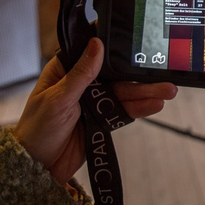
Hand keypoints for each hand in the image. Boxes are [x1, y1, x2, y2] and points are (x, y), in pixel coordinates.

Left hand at [14, 38, 177, 185]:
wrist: (37, 169)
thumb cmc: (37, 129)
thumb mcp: (58, 99)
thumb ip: (81, 74)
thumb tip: (97, 44)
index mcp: (66, 70)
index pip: (92, 50)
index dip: (113, 43)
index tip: (137, 34)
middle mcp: (82, 83)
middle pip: (116, 74)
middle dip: (140, 74)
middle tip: (163, 72)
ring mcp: (94, 102)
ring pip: (124, 93)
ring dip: (146, 92)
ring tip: (168, 91)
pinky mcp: (102, 120)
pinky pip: (124, 111)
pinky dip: (140, 108)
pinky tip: (156, 105)